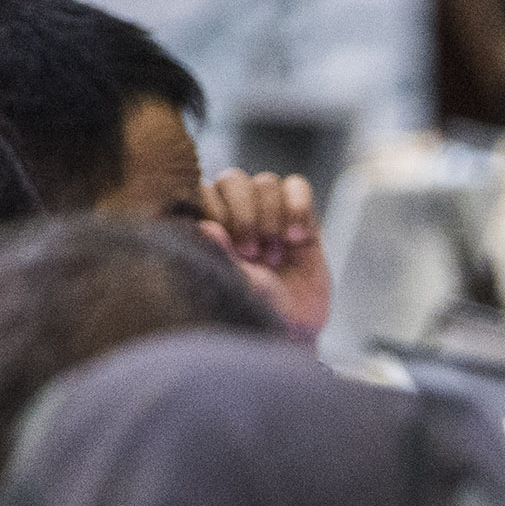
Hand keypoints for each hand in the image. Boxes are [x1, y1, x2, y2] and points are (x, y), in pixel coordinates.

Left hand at [198, 171, 328, 340]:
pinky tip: (298, 238)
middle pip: (234, 179)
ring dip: (272, 217)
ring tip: (276, 253)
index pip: (203, 190)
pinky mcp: (301, 215)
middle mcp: (236, 211)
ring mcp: (270, 210)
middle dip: (245, 215)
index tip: (231, 247)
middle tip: (253, 252)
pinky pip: (298, 186)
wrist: (296, 327)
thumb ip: (220, 253)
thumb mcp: (236, 284)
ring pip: (267, 182)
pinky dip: (298, 207)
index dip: (217, 211)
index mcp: (210, 223)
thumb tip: (204, 226)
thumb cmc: (255, 308)